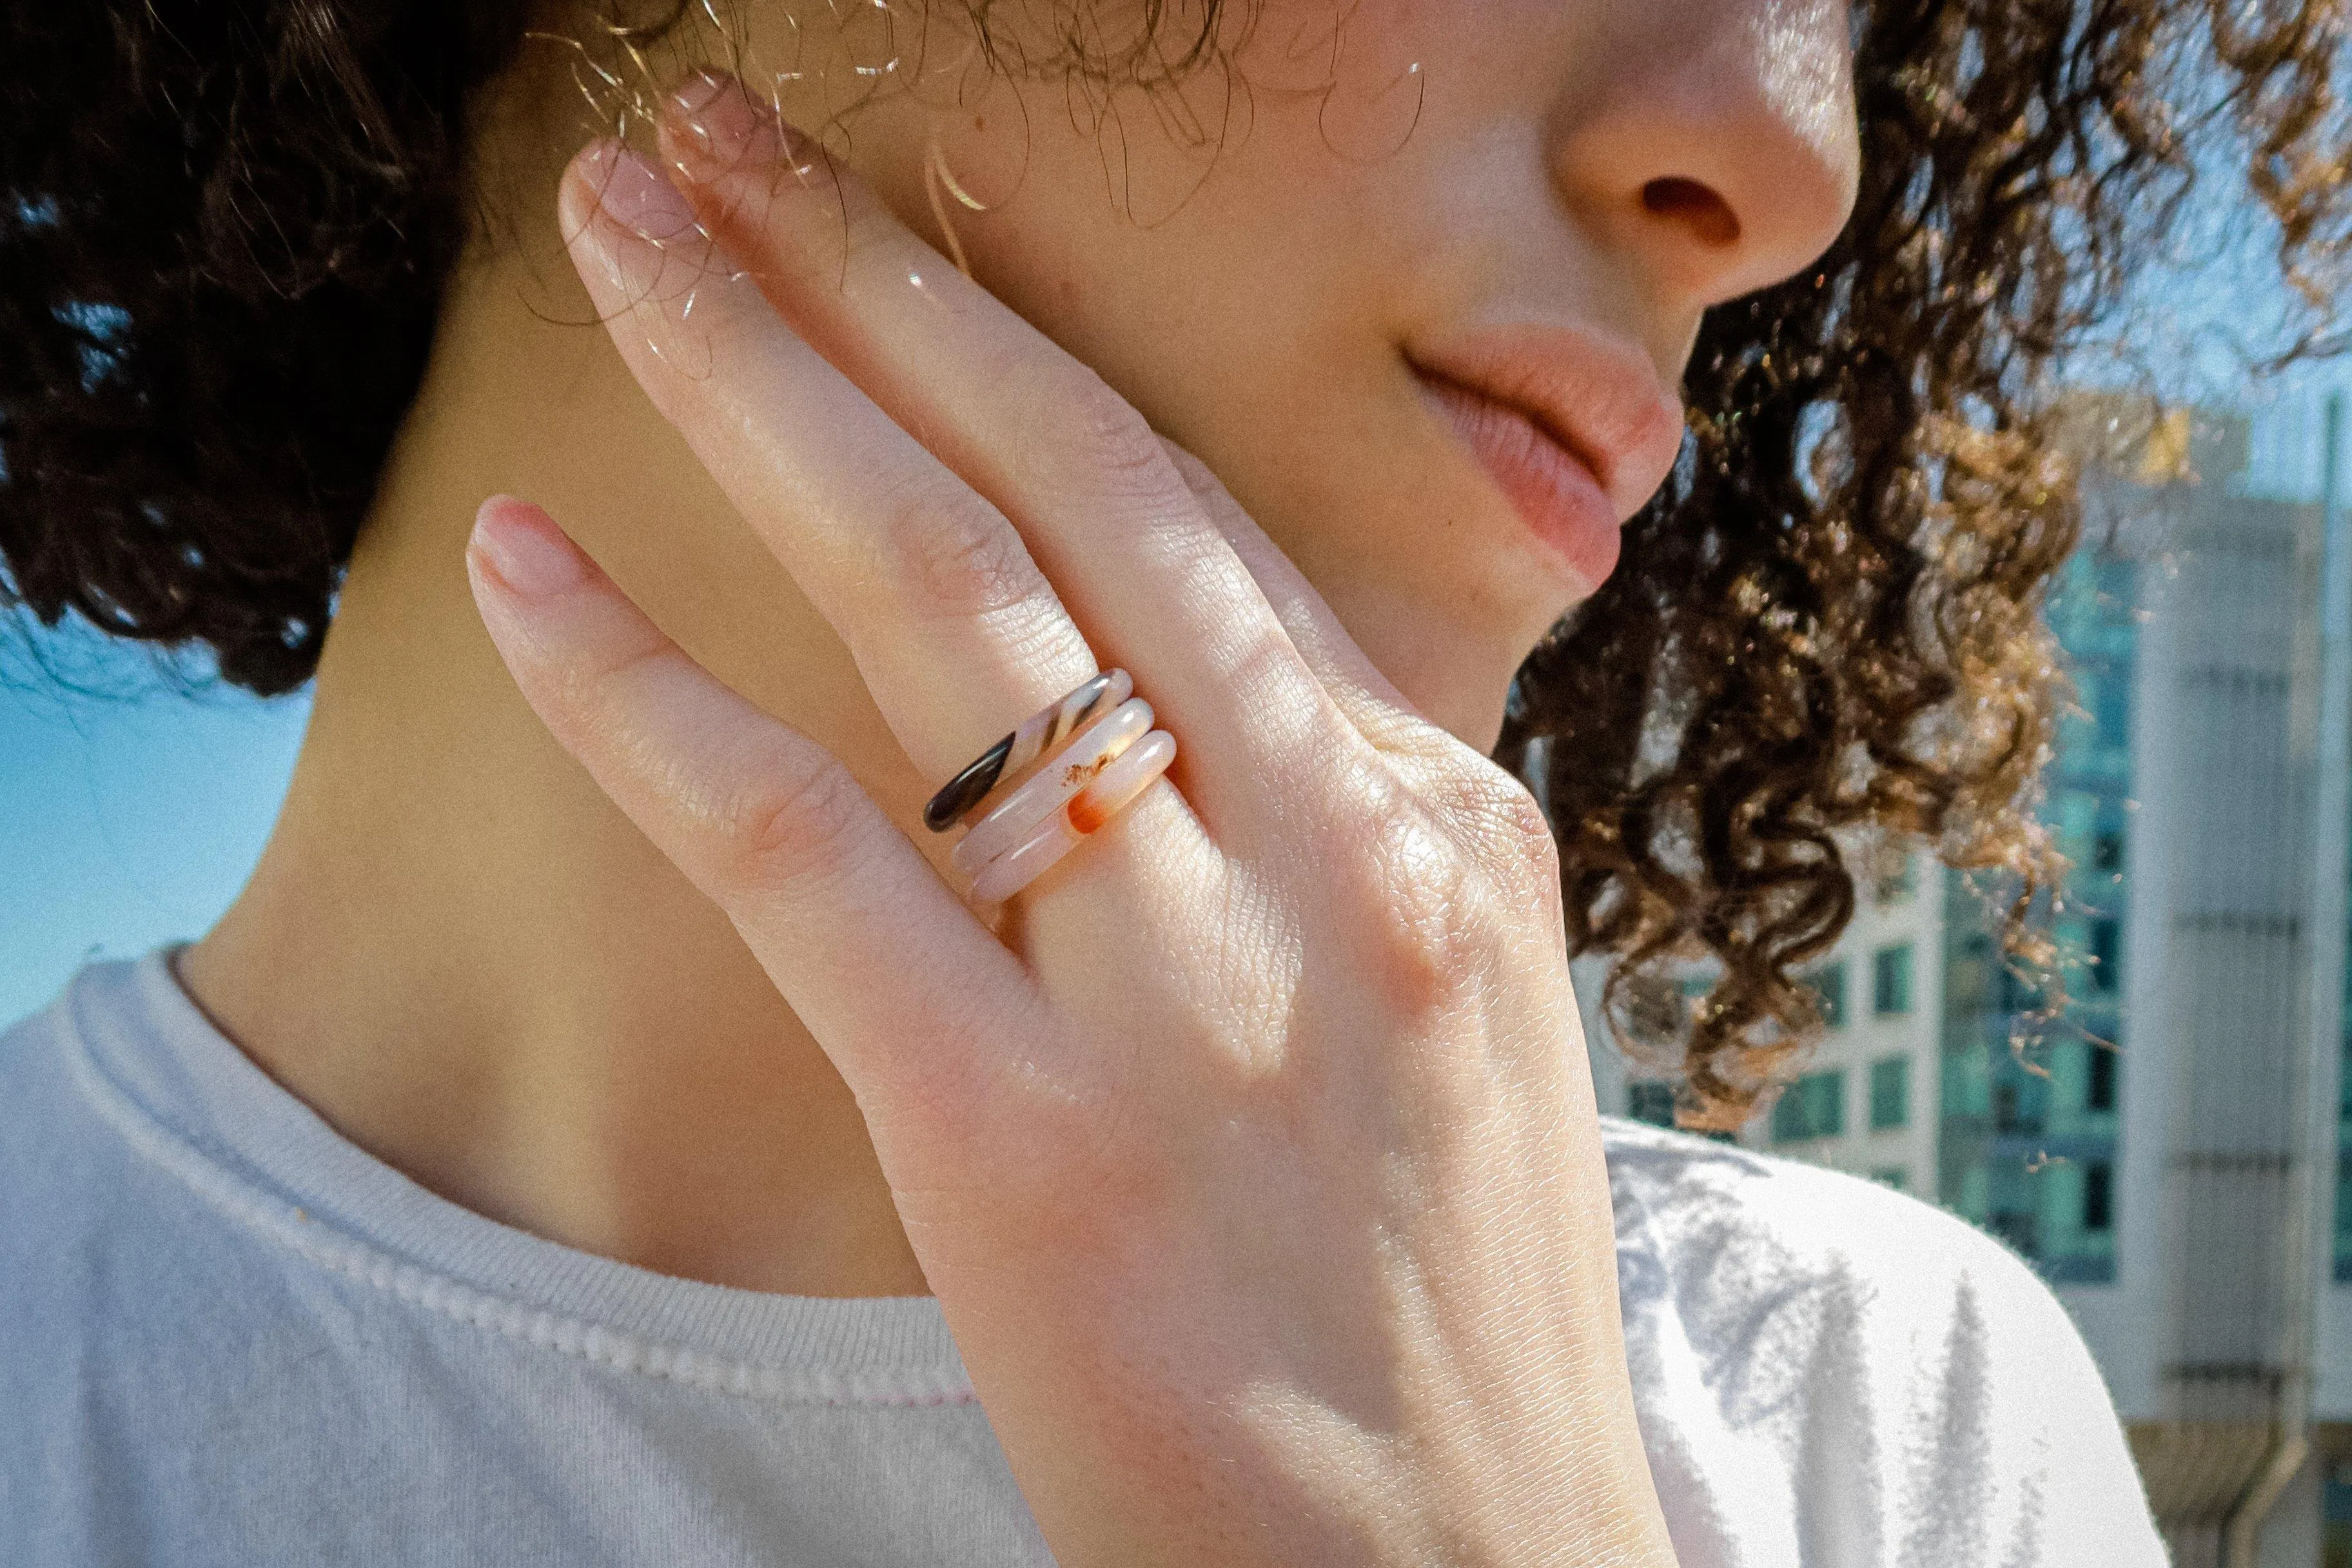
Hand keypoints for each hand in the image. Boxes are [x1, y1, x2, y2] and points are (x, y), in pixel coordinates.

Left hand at [465, 73, 1674, 1567]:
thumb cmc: (1441, 1318)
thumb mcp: (1454, 1019)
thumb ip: (1337, 833)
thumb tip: (1196, 689)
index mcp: (1443, 822)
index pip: (1206, 517)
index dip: (1025, 348)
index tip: (905, 237)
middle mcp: (1340, 856)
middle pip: (1077, 487)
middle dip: (879, 284)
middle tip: (724, 141)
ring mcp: (1192, 995)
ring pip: (943, 605)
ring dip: (758, 389)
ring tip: (631, 241)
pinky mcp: (1028, 1144)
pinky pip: (806, 848)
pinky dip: (647, 694)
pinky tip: (524, 575)